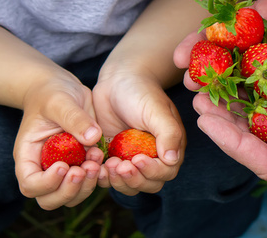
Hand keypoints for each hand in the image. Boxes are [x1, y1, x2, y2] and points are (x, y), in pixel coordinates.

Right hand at [13, 71, 105, 209]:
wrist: (61, 88)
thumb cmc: (52, 92)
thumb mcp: (60, 101)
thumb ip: (74, 119)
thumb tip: (93, 138)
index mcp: (29, 155)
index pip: (30, 184)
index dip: (47, 183)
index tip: (65, 165)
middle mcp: (44, 168)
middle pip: (50, 199)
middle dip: (70, 190)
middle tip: (86, 168)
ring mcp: (64, 169)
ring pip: (72, 196)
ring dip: (87, 185)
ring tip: (96, 159)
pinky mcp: (81, 165)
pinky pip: (89, 182)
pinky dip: (99, 177)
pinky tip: (105, 157)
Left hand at [92, 60, 185, 195]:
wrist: (116, 80)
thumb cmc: (141, 91)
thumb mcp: (156, 110)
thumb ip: (168, 133)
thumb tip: (172, 159)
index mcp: (169, 146)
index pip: (166, 172)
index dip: (152, 171)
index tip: (137, 159)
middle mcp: (152, 157)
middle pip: (148, 184)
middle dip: (133, 180)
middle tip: (119, 165)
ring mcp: (131, 159)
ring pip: (129, 185)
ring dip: (118, 181)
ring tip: (108, 165)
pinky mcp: (112, 158)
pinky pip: (109, 176)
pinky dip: (102, 176)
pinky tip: (94, 166)